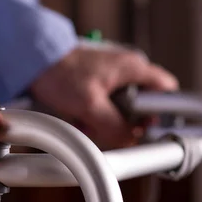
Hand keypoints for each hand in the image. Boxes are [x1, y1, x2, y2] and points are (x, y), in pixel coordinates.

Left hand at [30, 46, 177, 148]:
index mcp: (133, 69)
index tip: (148, 128)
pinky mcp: (99, 86)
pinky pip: (106, 108)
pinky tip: (80, 117)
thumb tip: (129, 140)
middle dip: (126, 123)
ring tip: (86, 120)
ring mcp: (113, 79)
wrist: (34, 61)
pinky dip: (95, 116)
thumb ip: (113, 125)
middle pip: (143, 107)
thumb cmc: (60, 73)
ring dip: (106, 122)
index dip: (163, 112)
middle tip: (107, 127)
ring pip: (123, 111)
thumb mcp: (89, 104)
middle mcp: (128, 72)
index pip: (167, 90)